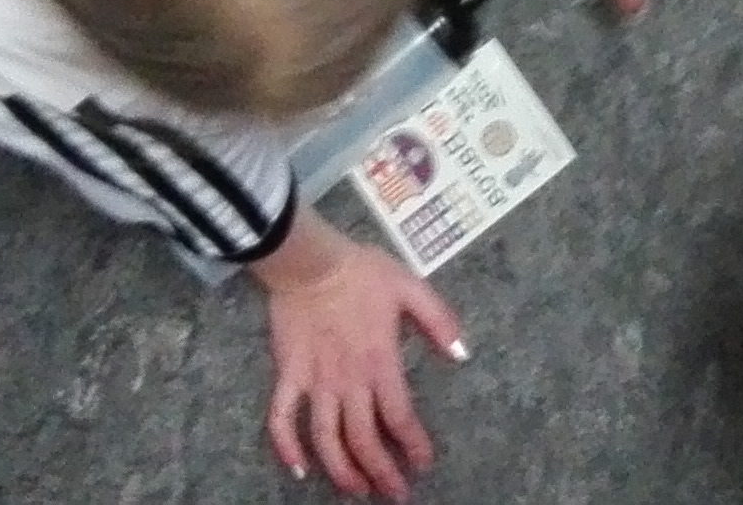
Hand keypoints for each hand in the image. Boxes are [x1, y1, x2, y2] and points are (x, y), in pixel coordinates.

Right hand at [258, 231, 464, 497]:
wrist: (309, 260)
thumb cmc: (361, 271)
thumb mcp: (411, 286)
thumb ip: (438, 320)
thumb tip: (461, 353)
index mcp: (380, 362)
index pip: (400, 417)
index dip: (413, 446)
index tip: (422, 464)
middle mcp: (348, 381)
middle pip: (364, 439)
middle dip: (381, 472)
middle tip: (394, 493)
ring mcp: (315, 381)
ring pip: (326, 439)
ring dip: (341, 470)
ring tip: (356, 490)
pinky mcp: (287, 375)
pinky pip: (281, 418)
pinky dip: (287, 447)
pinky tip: (298, 469)